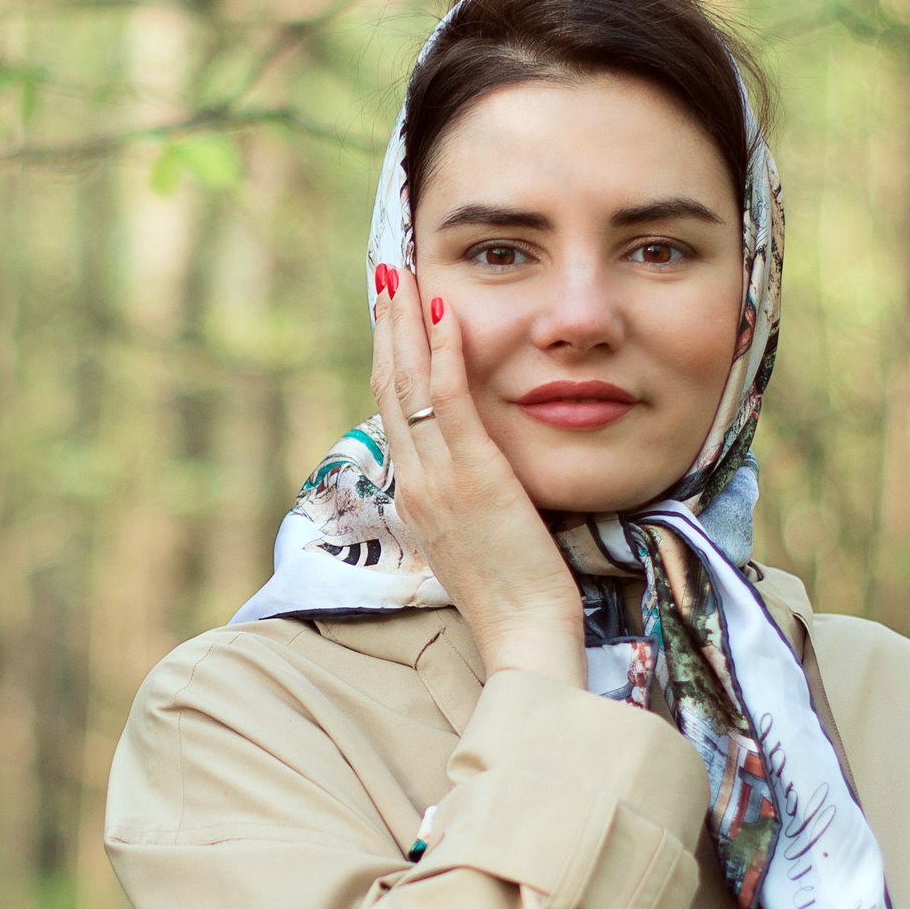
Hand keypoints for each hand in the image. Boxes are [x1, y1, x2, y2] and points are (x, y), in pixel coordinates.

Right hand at [372, 269, 585, 688]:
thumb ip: (469, 496)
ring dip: (405, 321)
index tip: (390, 314)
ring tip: (403, 273)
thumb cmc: (514, 597)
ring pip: (407, 384)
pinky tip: (446, 310)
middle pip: (388, 386)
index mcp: (414, 496)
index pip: (393, 411)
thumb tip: (477, 466)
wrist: (522, 636)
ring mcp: (437, 478)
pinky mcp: (473, 477)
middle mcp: (414, 481)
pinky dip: (444, 350)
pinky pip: (450, 400)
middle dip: (386, 325)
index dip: (388, 356)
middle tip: (387, 272)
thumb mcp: (479, 538)